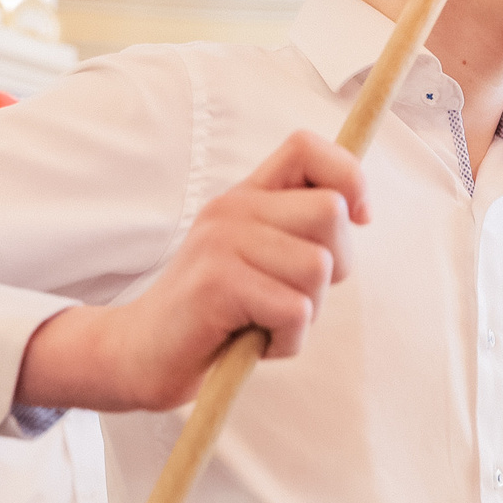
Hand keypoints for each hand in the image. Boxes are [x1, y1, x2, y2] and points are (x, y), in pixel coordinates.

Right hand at [16, 132, 368, 411]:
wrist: (142, 354)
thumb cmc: (217, 316)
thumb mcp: (260, 262)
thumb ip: (299, 233)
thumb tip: (359, 209)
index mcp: (246, 197)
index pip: (307, 148)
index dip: (349, 177)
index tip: (359, 218)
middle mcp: (232, 209)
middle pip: (331, 212)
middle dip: (336, 267)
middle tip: (292, 296)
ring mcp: (221, 242)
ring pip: (318, 267)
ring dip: (306, 312)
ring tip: (265, 321)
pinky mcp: (216, 283)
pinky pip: (294, 310)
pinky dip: (286, 340)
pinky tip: (252, 341)